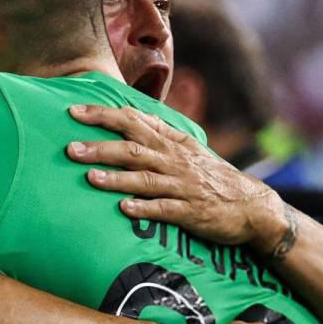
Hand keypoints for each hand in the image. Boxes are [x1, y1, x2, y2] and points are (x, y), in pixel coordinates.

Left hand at [66, 104, 287, 251]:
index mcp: (172, 143)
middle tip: (70, 148)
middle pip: (133, 149)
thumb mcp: (188, 149)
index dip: (104, 116)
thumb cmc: (212, 177)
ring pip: (145, 179)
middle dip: (100, 147)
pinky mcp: (192, 212)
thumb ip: (160, 133)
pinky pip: (166, 209)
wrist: (252, 206)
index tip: (75, 111)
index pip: (134, 121)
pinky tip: (125, 209)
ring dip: (116, 178)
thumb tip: (130, 116)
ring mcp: (183, 187)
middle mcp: (175, 161)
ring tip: (90, 177)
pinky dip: (145, 208)